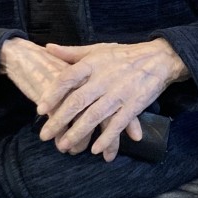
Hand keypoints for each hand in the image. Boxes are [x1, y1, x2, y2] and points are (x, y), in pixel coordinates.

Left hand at [36, 39, 188, 160]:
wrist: (158, 58)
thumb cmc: (123, 54)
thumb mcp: (98, 49)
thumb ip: (72, 52)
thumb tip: (47, 47)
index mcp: (93, 64)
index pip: (68, 78)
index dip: (53, 94)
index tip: (40, 108)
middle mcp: (104, 79)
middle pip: (77, 101)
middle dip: (59, 120)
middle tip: (44, 135)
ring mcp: (119, 93)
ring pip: (95, 116)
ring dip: (78, 133)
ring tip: (64, 146)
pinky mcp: (134, 105)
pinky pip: (118, 124)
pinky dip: (107, 137)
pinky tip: (95, 150)